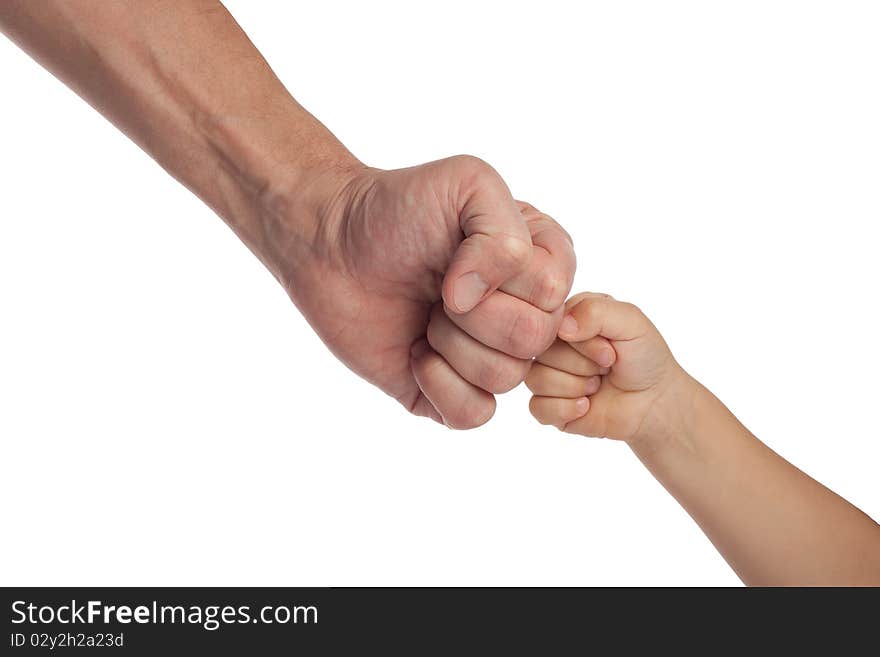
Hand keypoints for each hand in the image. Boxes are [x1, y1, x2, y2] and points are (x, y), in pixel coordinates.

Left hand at [281, 155, 575, 427]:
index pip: (553, 292)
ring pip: (505, 378)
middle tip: (438, 288)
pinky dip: (439, 385)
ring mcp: (488, 355)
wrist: (329, 242)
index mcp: (539, 263)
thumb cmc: (397, 208)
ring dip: (450, 343)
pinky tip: (414, 353)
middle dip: (473, 312)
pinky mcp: (450, 392)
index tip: (459, 251)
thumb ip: (503, 233)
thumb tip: (474, 301)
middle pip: (533, 340)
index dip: (501, 277)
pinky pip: (475, 415)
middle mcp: (522, 311)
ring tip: (425, 313)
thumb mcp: (466, 183)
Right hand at [525, 292, 690, 442]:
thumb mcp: (631, 322)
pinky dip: (566, 409)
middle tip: (606, 369)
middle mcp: (552, 345)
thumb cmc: (644, 358)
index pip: (551, 324)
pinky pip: (538, 408)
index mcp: (568, 317)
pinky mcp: (547, 406)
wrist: (654, 402)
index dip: (582, 342)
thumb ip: (596, 311)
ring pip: (537, 380)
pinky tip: (586, 406)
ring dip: (576, 387)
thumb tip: (561, 327)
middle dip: (582, 365)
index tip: (611, 350)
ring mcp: (547, 375)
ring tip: (597, 386)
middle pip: (542, 353)